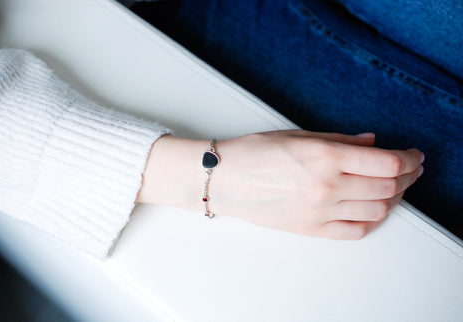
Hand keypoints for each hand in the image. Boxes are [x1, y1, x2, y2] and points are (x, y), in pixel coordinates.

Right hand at [137, 130, 423, 239]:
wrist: (224, 180)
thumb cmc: (253, 153)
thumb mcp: (297, 135)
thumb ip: (340, 140)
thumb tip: (371, 142)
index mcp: (324, 156)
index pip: (385, 162)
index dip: (408, 158)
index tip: (413, 155)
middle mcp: (326, 185)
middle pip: (388, 187)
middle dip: (406, 177)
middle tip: (408, 169)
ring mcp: (319, 211)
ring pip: (377, 210)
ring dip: (392, 198)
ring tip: (391, 187)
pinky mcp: (311, 229)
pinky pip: (355, 231)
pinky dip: (371, 220)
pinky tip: (371, 209)